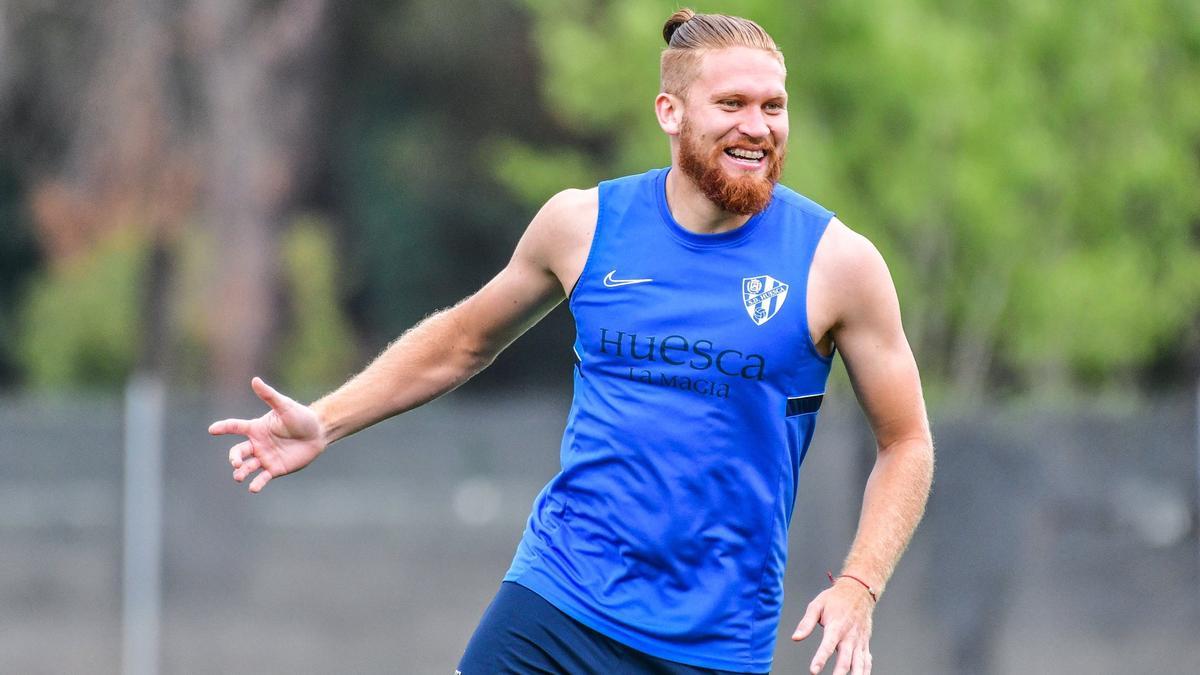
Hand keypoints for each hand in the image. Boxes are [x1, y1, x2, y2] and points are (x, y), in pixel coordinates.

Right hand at [208, 377, 325, 492]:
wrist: (318, 433)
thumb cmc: (301, 417)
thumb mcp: (285, 406)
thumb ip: (269, 396)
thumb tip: (255, 380)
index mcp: (256, 428)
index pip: (235, 427)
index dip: (223, 428)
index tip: (212, 430)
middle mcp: (257, 444)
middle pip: (238, 452)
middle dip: (234, 458)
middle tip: (236, 463)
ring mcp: (265, 457)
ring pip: (247, 467)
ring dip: (241, 472)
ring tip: (239, 476)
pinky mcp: (275, 469)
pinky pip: (262, 478)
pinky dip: (256, 484)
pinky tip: (253, 488)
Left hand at [791, 580, 874, 673]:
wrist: (859, 591)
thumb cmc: (836, 599)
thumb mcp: (817, 605)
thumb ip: (806, 622)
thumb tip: (795, 637)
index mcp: (836, 626)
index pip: (827, 646)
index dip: (820, 658)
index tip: (814, 670)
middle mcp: (849, 636)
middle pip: (846, 659)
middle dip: (839, 674)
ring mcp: (859, 641)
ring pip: (859, 663)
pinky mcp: (865, 643)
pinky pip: (866, 661)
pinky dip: (865, 671)